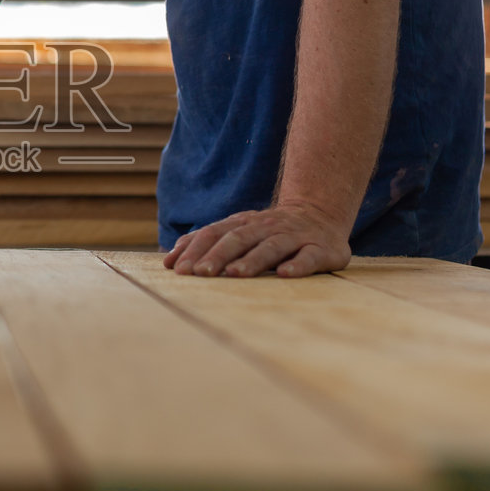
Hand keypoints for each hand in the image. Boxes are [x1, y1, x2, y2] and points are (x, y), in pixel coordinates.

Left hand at [163, 201, 351, 277]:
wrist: (319, 215)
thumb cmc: (269, 231)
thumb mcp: (237, 231)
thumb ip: (207, 243)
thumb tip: (170, 259)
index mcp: (243, 224)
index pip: (215, 234)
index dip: (196, 250)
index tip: (178, 269)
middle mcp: (265, 227)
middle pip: (238, 239)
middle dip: (217, 256)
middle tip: (200, 274)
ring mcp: (293, 236)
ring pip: (270, 247)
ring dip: (252, 260)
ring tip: (235, 274)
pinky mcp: (319, 249)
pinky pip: (308, 257)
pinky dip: (297, 265)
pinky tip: (285, 275)